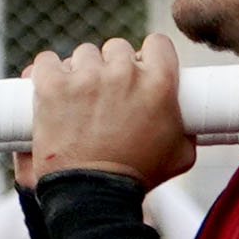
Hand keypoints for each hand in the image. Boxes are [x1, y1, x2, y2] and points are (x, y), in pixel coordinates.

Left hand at [20, 30, 195, 193]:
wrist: (94, 194)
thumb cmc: (138, 176)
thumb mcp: (181, 155)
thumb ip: (188, 131)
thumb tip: (192, 125)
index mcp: (159, 83)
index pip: (157, 44)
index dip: (147, 56)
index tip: (139, 69)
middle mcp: (123, 72)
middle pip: (117, 49)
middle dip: (112, 67)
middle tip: (106, 94)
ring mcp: (85, 76)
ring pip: (82, 55)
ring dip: (80, 71)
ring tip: (77, 99)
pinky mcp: (52, 84)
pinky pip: (46, 61)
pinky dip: (46, 73)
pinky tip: (49, 88)